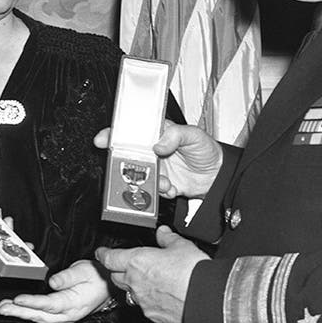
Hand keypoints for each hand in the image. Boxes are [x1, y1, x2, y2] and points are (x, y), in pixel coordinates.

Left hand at [0, 259, 110, 322]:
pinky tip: (19, 310)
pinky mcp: (61, 315)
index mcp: (75, 302)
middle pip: (41, 315)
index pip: (50, 304)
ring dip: (21, 313)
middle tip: (3, 308)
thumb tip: (53, 282)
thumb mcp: (84, 270)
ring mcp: (64, 316)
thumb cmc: (97, 277)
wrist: (106, 286)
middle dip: (20, 312)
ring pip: (40, 317)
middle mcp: (69, 313)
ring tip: (6, 308)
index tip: (18, 299)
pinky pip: (43, 316)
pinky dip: (29, 313)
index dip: (33, 302)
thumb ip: (68, 276)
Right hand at [93, 121, 222, 198]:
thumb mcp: (194, 134)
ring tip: (164, 182)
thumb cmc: (207, 149)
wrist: (217, 175)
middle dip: (126, 164)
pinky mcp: (161, 184)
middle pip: (130, 156)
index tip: (104, 139)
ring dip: (148, 181)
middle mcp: (153, 151)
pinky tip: (172, 188)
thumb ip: (175, 135)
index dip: (115, 134)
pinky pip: (152, 190)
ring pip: (140, 176)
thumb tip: (159, 143)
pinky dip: (160, 192)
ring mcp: (157, 169)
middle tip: (131, 169)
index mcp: (157, 134)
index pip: (132, 131)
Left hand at [95, 226, 208, 322]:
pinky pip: (143, 305)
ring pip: (129, 292)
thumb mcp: (181, 246)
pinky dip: (147, 300)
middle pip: (116, 276)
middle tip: (126, 266)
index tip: (101, 252)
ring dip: (133, 286)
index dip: (103, 254)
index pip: (109, 258)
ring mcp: (142, 300)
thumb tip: (163, 232)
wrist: (204, 298)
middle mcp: (135, 281)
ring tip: (147, 281)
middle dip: (118, 270)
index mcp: (137, 261)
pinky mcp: (151, 314)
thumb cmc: (192, 272)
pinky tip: (160, 295)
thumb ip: (167, 238)